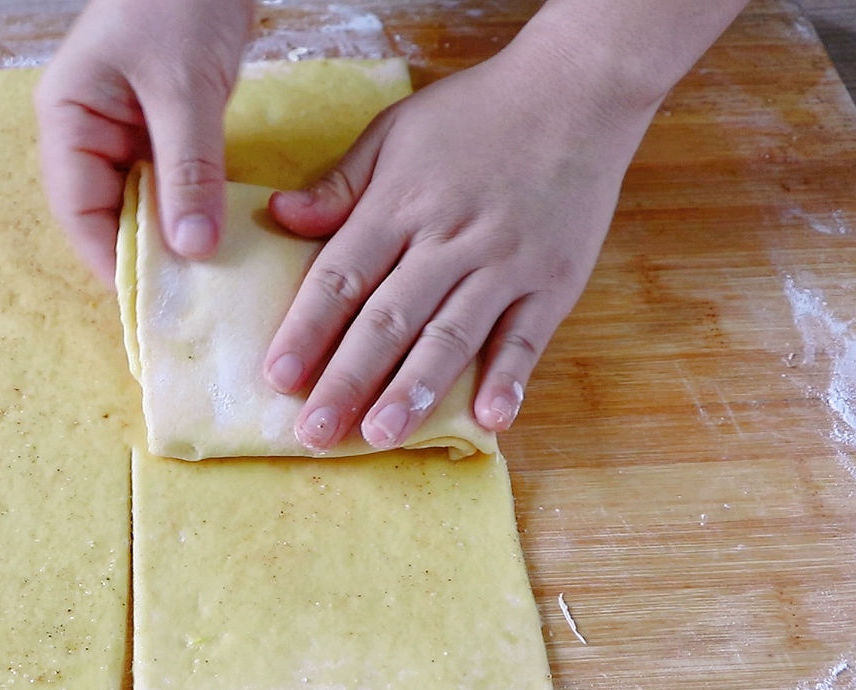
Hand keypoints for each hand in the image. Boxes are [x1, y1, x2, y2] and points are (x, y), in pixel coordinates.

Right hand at [33, 0, 252, 280]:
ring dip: (169, 238)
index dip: (110, 262)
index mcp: (66, 119)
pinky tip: (216, 239)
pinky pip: (167, 183)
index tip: (151, 305)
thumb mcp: (184, 88)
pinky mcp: (158, 126)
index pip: (78, 210)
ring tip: (204, 285)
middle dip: (141, 258)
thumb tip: (193, 249)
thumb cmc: (180, 2)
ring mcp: (121, 130)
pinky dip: (188, 209)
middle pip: (104, 214)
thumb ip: (189, 169)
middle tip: (185, 306)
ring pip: (138, 203)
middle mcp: (85, 131)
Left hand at [262, 42, 659, 450]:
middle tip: (314, 435)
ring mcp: (505, 263)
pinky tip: (490, 419)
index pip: (341, 278)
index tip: (278, 378)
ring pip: (451, 336)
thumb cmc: (474, 113)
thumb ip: (338, 185)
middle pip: (388, 319)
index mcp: (399, 205)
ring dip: (414, 390)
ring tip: (380, 436)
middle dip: (347, 380)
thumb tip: (279, 215)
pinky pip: (528, 336)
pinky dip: (510, 378)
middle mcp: (448, 240)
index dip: (307, 330)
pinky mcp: (555, 279)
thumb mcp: (393, 132)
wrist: (577, 89)